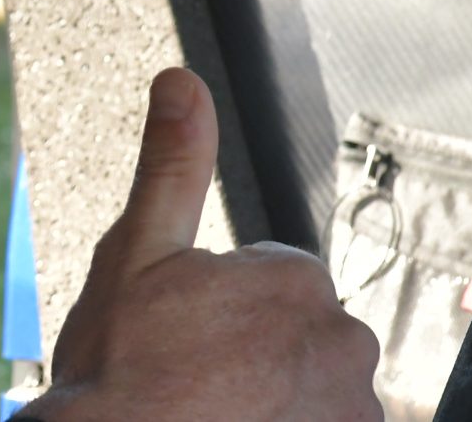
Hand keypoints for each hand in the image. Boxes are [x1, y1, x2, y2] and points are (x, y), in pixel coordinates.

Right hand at [27, 68, 381, 421]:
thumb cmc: (119, 367)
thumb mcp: (134, 252)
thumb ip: (171, 165)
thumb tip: (182, 82)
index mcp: (295, 280)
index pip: (270, 283)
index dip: (216, 306)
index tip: (180, 333)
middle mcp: (342, 342)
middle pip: (297, 337)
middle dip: (252, 351)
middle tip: (190, 374)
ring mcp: (351, 408)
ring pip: (311, 389)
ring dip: (273, 397)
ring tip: (208, 408)